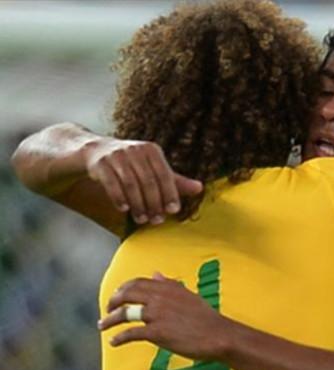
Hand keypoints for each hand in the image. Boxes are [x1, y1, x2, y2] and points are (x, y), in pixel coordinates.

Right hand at [84, 138, 201, 224]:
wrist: (96, 150)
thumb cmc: (132, 163)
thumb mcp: (153, 168)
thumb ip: (175, 180)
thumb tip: (200, 188)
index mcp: (152, 150)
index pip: (165, 174)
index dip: (170, 193)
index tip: (173, 210)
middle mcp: (135, 150)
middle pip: (148, 181)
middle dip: (154, 203)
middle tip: (157, 220)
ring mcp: (116, 155)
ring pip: (130, 184)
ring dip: (138, 204)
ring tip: (141, 219)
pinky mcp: (100, 162)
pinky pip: (111, 183)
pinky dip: (119, 197)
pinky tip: (124, 209)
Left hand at [100, 272, 232, 359]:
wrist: (219, 336)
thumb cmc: (206, 318)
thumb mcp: (188, 296)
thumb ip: (169, 284)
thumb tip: (155, 274)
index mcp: (167, 287)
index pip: (137, 283)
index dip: (123, 288)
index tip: (117, 295)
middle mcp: (159, 298)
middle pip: (126, 295)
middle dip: (112, 302)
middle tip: (107, 309)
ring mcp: (157, 315)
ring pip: (124, 313)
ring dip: (110, 320)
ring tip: (103, 325)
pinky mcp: (156, 332)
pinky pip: (131, 333)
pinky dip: (119, 338)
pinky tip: (114, 342)